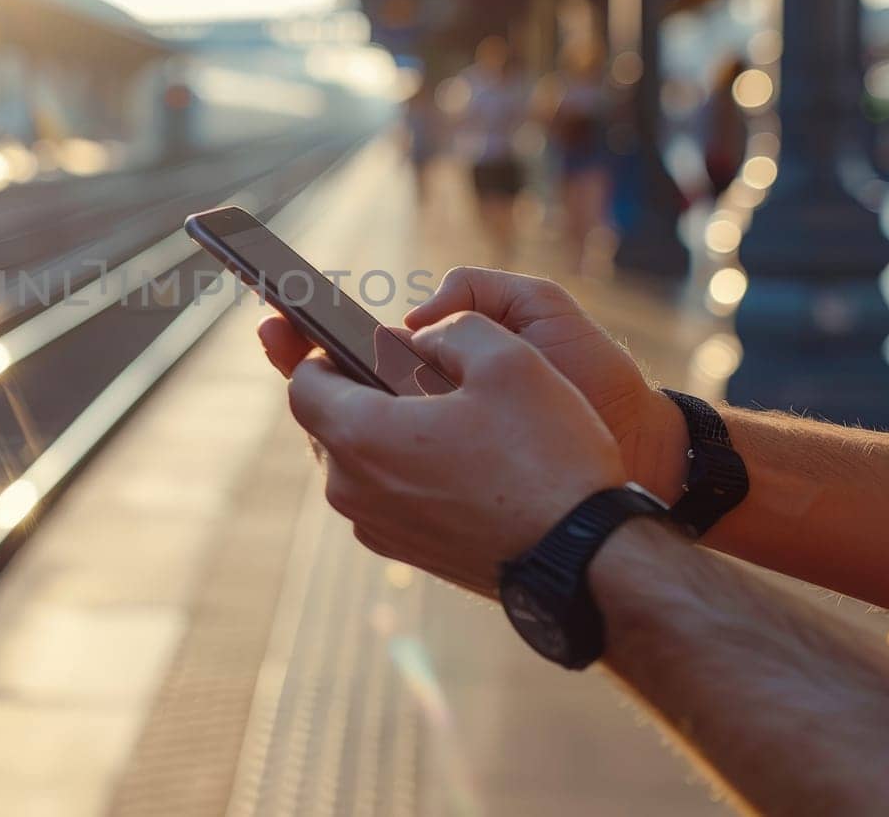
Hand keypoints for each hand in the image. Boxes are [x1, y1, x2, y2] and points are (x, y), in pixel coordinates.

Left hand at [282, 311, 625, 594]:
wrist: (586, 562)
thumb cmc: (547, 458)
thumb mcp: (509, 357)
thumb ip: (451, 327)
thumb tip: (421, 338)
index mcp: (360, 437)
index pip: (303, 383)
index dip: (323, 350)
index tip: (352, 337)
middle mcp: (353, 491)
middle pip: (326, 423)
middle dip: (353, 387)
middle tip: (397, 364)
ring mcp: (377, 528)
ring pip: (356, 460)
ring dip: (381, 427)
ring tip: (435, 407)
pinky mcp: (407, 551)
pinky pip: (385, 493)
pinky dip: (403, 466)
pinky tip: (453, 451)